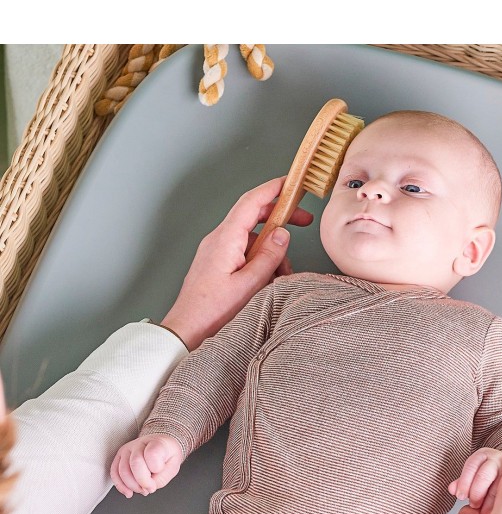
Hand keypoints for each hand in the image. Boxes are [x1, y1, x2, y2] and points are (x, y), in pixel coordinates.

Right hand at [110, 434, 183, 497]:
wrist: (161, 446)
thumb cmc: (167, 456)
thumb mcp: (173, 466)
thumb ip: (161, 478)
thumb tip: (147, 487)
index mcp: (157, 443)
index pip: (152, 454)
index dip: (155, 469)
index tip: (159, 475)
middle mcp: (140, 444)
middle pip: (135, 464)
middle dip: (143, 482)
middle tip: (150, 487)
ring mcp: (127, 449)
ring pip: (123, 470)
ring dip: (133, 486)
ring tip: (142, 489)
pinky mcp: (119, 456)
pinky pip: (114, 472)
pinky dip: (120, 486)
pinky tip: (128, 492)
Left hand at [159, 177, 313, 350]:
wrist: (186, 330)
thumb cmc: (212, 312)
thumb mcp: (249, 285)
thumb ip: (269, 256)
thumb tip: (283, 233)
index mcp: (225, 239)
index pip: (252, 202)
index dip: (273, 189)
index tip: (292, 183)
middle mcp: (219, 239)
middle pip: (253, 216)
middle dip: (280, 218)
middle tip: (303, 222)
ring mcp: (216, 250)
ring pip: (252, 238)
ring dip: (272, 252)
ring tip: (281, 277)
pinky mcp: (217, 263)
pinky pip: (244, 252)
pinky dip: (260, 261)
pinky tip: (268, 282)